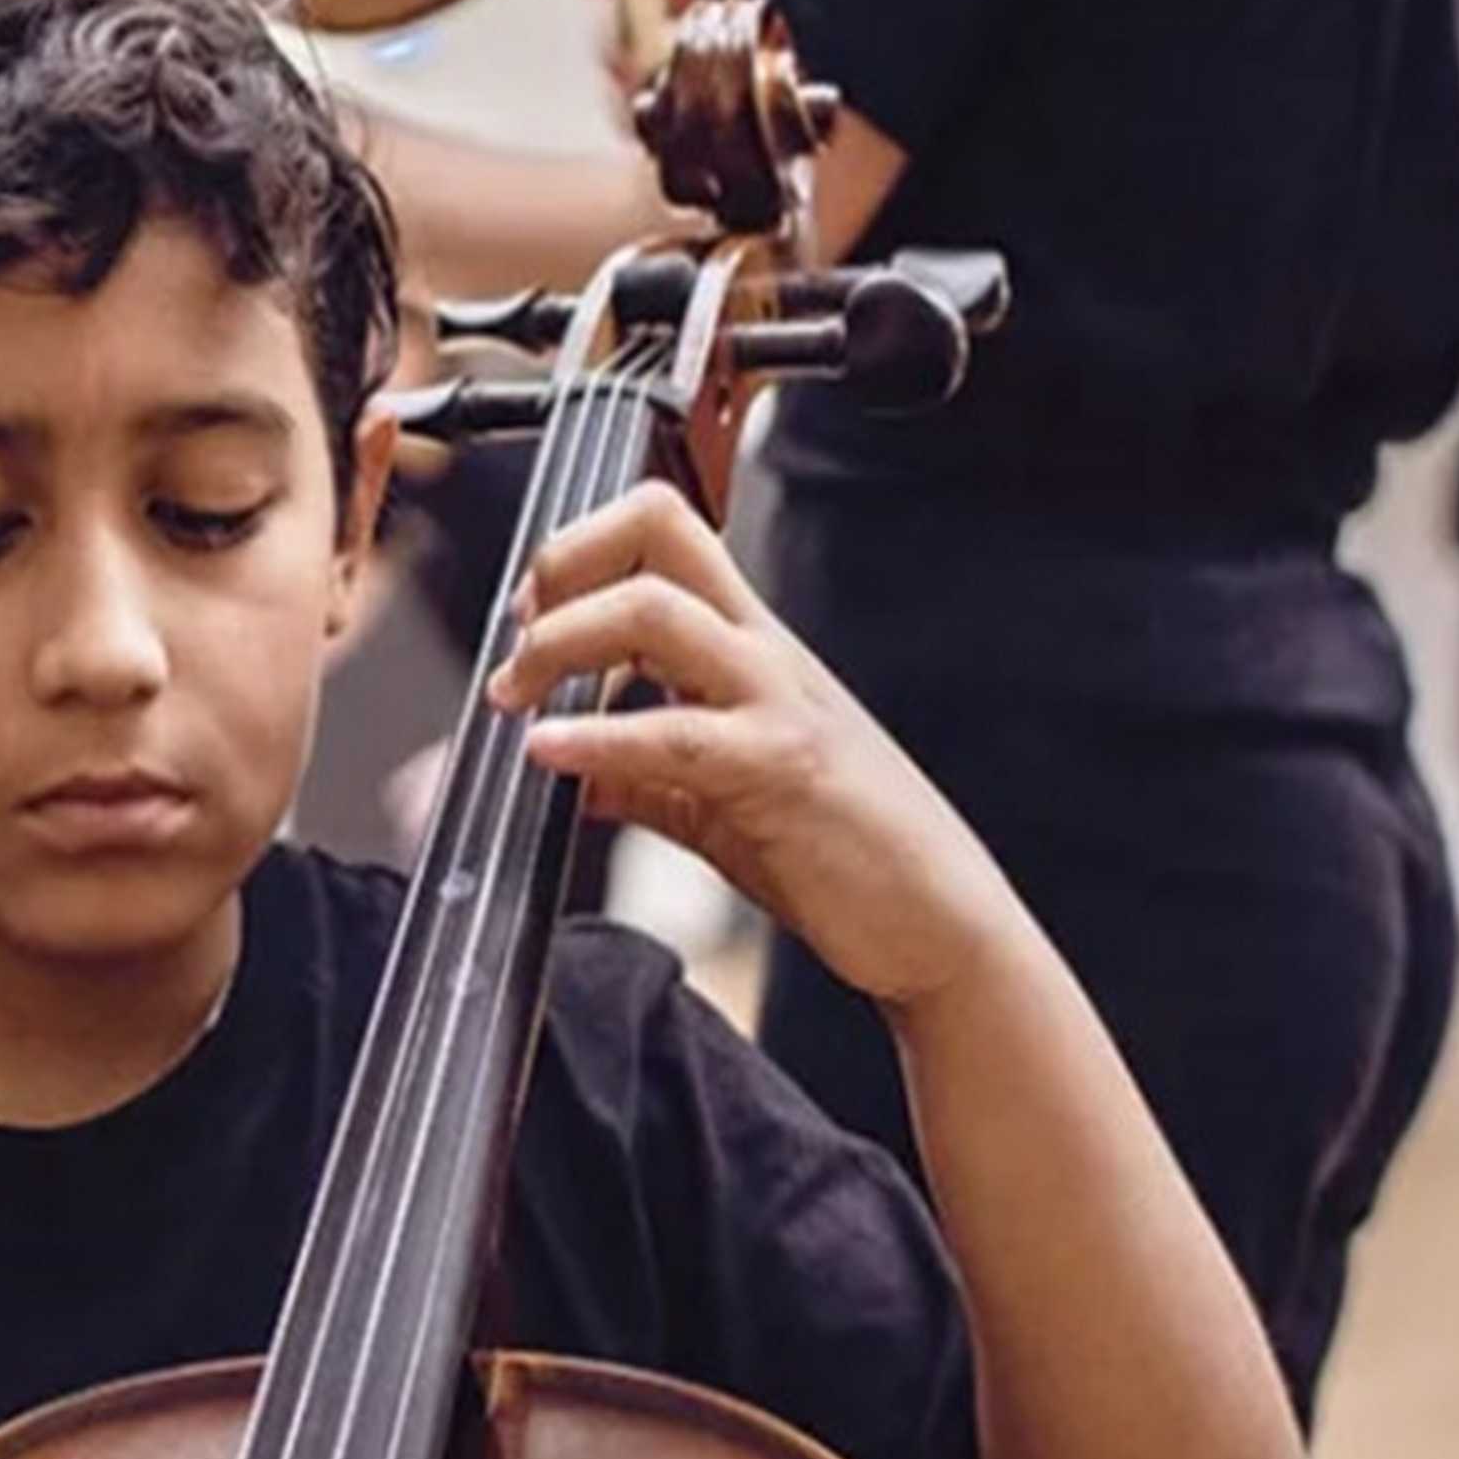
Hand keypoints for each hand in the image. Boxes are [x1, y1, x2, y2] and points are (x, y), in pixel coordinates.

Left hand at [491, 481, 1023, 1013]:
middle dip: (563, 565)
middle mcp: (763, 654)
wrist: (942, 926)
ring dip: (561, 643)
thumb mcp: (725, 804)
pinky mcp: (783, 771)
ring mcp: (777, 704)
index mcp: (751, 647)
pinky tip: (551, 754)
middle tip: (516, 640)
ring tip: (518, 699)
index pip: (662, 531)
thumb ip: (648, 781)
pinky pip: (675, 734)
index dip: (578, 551)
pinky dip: (596, 736)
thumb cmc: (848, 856)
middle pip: (657, 531)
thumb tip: (577, 777)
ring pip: (655, 611)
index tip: (528, 615)